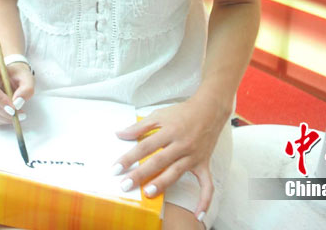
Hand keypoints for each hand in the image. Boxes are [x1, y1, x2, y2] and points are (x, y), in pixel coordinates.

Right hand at [0, 62, 34, 124]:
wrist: (14, 77)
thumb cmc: (19, 75)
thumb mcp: (27, 78)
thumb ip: (26, 89)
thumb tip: (18, 102)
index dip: (0, 100)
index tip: (13, 108)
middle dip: (4, 112)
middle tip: (20, 115)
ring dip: (4, 117)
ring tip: (18, 116)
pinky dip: (1, 119)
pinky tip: (11, 116)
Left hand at [112, 95, 228, 217]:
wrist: (209, 110)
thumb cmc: (182, 112)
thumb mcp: (159, 114)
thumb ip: (139, 127)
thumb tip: (119, 134)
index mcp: (169, 131)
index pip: (145, 146)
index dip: (129, 157)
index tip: (116, 168)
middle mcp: (182, 144)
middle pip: (158, 161)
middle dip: (141, 174)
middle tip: (125, 185)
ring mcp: (194, 156)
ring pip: (176, 172)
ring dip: (162, 183)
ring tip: (147, 193)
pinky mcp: (204, 164)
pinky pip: (207, 185)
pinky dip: (204, 200)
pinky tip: (198, 215)